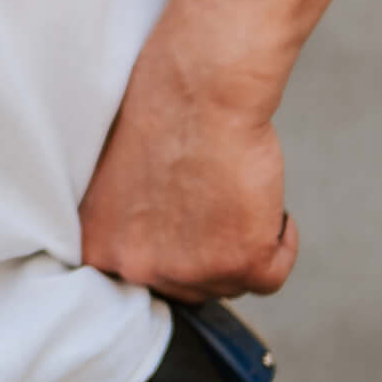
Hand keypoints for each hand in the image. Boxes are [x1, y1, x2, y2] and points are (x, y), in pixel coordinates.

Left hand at [78, 21, 295, 302]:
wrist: (196, 94)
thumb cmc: (158, 123)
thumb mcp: (116, 188)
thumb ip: (129, 230)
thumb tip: (156, 250)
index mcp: (100, 250)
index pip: (142, 279)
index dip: (173, 252)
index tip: (187, 229)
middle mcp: (137, 269)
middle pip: (189, 287)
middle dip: (208, 253)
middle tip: (217, 208)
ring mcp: (189, 271)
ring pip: (231, 282)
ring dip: (244, 246)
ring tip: (236, 197)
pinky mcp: (242, 261)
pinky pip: (272, 276)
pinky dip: (281, 245)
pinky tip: (267, 209)